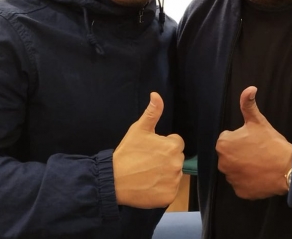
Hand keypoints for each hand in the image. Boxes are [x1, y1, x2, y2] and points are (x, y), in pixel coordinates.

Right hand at [113, 92, 184, 207]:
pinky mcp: (169, 196)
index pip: (176, 143)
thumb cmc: (127, 153)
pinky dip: (162, 189)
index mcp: (172, 147)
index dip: (163, 145)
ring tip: (148, 174)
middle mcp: (177, 164)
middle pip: (177, 159)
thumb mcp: (139, 129)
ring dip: (165, 174)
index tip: (151, 150)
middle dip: (166, 159)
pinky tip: (149, 186)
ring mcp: (173, 182)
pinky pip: (170, 190)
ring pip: (174, 174)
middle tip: (148, 162)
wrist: (114, 180)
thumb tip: (156, 94)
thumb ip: (152, 112)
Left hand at [216, 86, 291, 199]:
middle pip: (230, 155)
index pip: (228, 139)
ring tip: (259, 163)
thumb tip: (249, 88)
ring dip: (243, 167)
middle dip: (240, 153)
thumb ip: (248, 104)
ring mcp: (231, 179)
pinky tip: (259, 175)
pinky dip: (248, 181)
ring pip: (235, 170)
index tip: (253, 140)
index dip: (241, 138)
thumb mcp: (258, 121)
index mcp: (223, 144)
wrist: (286, 169)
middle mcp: (222, 163)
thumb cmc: (270, 143)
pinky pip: (241, 184)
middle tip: (257, 151)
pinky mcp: (240, 192)